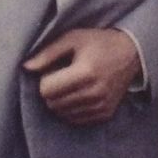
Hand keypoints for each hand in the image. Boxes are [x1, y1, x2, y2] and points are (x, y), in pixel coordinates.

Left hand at [23, 28, 140, 125]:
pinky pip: (75, 119)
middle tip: (62, 76)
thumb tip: (26, 67)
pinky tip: (80, 92)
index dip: (45, 79)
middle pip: (52, 103)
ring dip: (60, 100)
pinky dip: (72, 108)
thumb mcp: (73, 38)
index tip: (55, 68)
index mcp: (85, 73)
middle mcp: (94, 93)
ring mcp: (100, 106)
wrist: (131, 54)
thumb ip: (48, 53)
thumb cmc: (99, 43)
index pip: (47, 90)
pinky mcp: (104, 114)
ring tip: (72, 83)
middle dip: (51, 90)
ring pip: (62, 113)